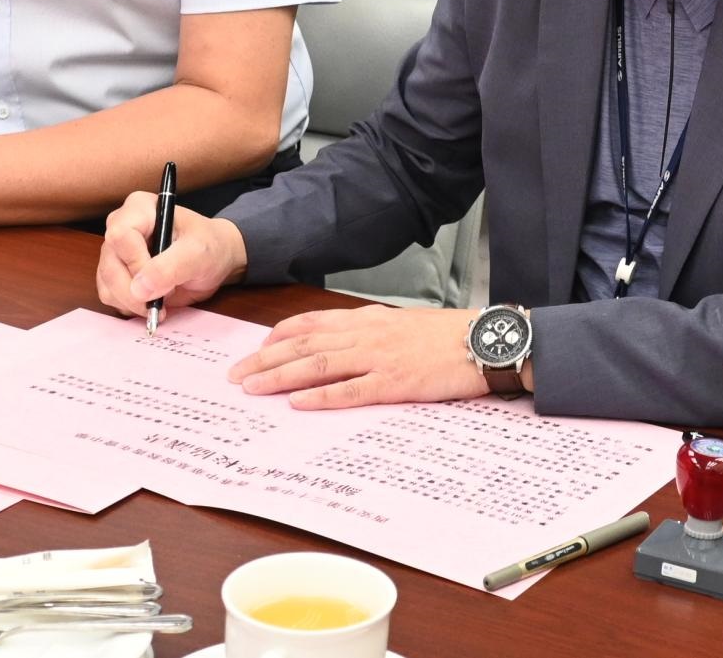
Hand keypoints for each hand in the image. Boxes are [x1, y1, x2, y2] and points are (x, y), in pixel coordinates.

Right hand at [96, 199, 244, 317]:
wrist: (215, 259)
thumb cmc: (210, 246)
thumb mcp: (199, 253)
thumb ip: (170, 267)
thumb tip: (140, 288)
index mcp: (140, 208)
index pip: (120, 235)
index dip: (136, 263)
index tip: (159, 282)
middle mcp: (121, 226)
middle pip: (110, 265)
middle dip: (134, 291)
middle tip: (162, 300)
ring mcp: (115, 251)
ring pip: (107, 284)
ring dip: (132, 301)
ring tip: (162, 298)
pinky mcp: (115, 273)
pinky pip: (110, 295)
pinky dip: (129, 306)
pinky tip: (152, 301)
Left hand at [229, 305, 495, 410]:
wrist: (486, 341)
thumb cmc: (447, 336)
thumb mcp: (403, 323)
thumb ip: (371, 329)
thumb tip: (341, 340)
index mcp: (370, 319)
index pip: (313, 323)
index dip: (280, 336)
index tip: (255, 348)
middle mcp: (368, 334)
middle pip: (306, 344)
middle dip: (266, 360)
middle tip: (237, 375)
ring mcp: (381, 357)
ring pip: (320, 364)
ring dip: (282, 376)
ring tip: (254, 388)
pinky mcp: (396, 382)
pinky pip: (352, 390)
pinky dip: (322, 396)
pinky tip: (299, 402)